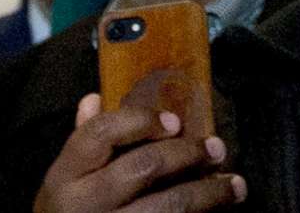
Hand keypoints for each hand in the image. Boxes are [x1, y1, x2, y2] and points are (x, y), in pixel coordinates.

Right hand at [34, 91, 243, 212]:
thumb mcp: (65, 181)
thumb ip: (83, 142)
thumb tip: (93, 98)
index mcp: (64, 176)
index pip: (101, 133)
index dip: (141, 120)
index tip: (176, 121)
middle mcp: (82, 204)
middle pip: (143, 167)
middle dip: (187, 153)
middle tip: (217, 148)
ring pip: (167, 206)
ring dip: (208, 194)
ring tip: (234, 186)